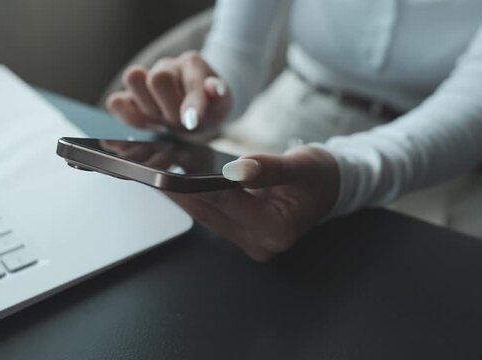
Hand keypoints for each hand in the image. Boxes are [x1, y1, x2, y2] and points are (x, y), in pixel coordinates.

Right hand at [107, 51, 231, 131]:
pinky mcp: (129, 97)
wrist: (196, 110)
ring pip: (133, 78)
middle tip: (178, 121)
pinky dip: (125, 114)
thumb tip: (214, 87)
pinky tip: (144, 123)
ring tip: (161, 119)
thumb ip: (218, 95)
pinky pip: (115, 101)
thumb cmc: (208, 105)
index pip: (190, 81)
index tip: (191, 121)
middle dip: (169, 108)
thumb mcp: (221, 103)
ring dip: (148, 108)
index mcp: (192, 64)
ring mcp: (146, 79)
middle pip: (157, 77)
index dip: (190, 104)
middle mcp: (167, 66)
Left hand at [165, 146, 339, 261]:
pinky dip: (194, 197)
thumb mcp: (300, 165)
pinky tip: (176, 180)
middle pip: (209, 212)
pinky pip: (211, 214)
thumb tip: (237, 168)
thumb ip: (268, 168)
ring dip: (181, 195)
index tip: (166, 169)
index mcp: (275, 229)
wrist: (332, 188)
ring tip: (154, 171)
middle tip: (148, 168)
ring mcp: (249, 241)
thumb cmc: (320, 176)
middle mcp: (260, 242)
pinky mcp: (242, 233)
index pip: (226, 201)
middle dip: (178, 189)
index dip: (196, 184)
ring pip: (205, 215)